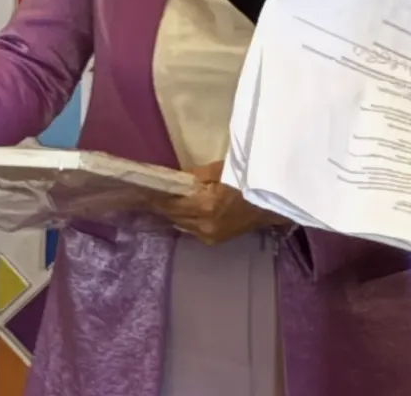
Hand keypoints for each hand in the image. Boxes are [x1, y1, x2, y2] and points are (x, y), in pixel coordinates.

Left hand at [155, 162, 280, 246]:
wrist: (271, 204)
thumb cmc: (247, 181)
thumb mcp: (220, 170)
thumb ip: (194, 176)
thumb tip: (173, 178)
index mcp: (205, 206)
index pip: (169, 203)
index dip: (154, 196)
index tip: (139, 189)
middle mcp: (203, 226)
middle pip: (172, 215)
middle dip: (160, 204)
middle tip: (146, 192)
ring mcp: (208, 236)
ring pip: (180, 223)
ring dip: (171, 211)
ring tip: (160, 199)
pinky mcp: (213, 240)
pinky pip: (191, 228)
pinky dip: (184, 218)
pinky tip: (180, 209)